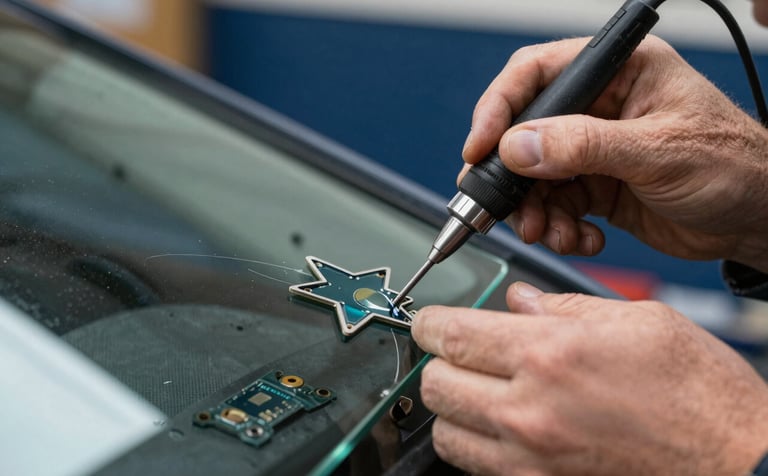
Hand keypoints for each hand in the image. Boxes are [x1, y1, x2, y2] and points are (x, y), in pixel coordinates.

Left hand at [412, 282, 767, 475]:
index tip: (429, 321)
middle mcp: (531, 411)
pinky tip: (501, 426)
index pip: (452, 333)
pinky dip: (474, 444)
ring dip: (453, 406)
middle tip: (459, 352)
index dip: (429, 322)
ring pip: (446, 431)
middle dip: (439, 362)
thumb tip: (520, 300)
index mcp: (551, 354)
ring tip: (479, 390)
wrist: (736, 463)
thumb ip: (565, 305)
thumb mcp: (639, 320)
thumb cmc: (701, 395)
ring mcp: (532, 459)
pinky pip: (476, 467)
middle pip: (436, 384)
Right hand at [462, 36, 767, 272]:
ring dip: (535, 211)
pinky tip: (582, 239)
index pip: (538, 74)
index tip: (479, 148)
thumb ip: (585, 146)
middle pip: (526, 132)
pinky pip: (555, 206)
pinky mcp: (595, 186)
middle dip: (513, 177)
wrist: (756, 221)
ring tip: (550, 233)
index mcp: (619, 73)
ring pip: (535, 177)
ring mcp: (594, 149)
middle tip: (504, 208)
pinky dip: (558, 228)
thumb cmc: (734, 165)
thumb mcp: (658, 150)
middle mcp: (600, 107)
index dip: (499, 109)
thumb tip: (519, 145)